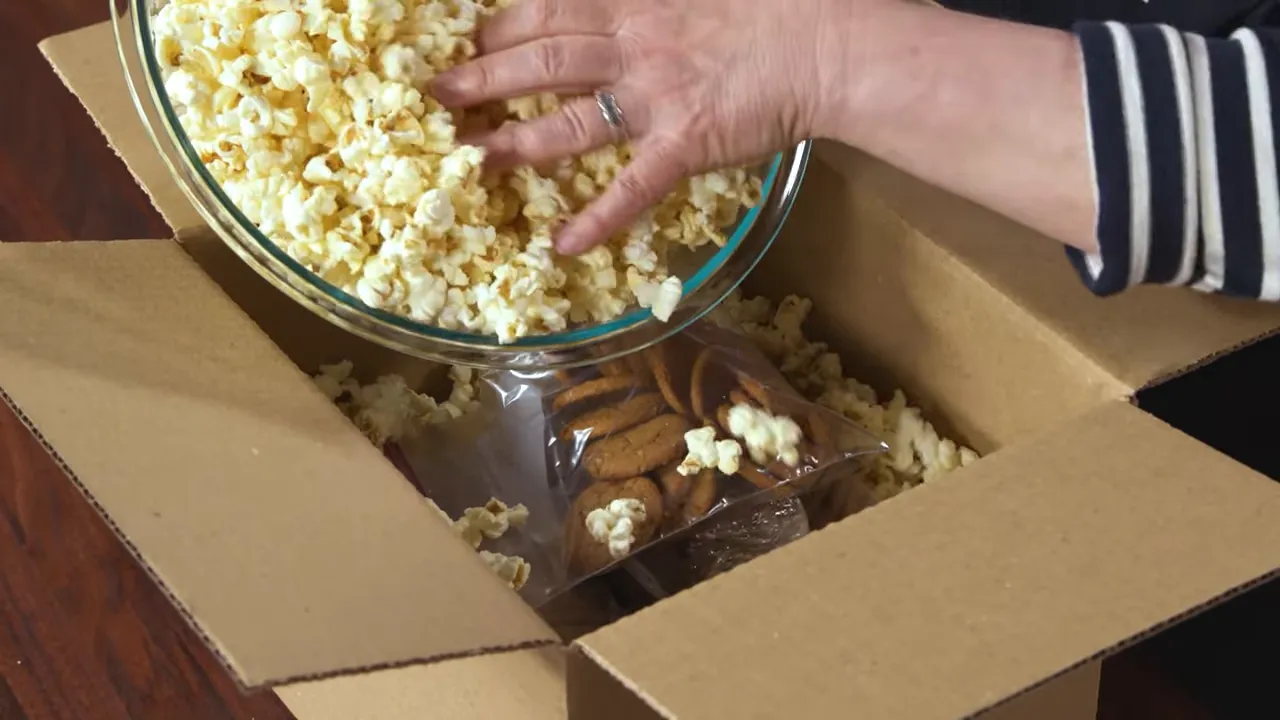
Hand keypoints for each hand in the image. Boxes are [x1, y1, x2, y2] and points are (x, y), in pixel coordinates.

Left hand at [431, 0, 856, 253]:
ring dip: (516, 141)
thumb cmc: (771, 2)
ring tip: (472, 162)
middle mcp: (633, 44)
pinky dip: (599, 217)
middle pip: (541, 60)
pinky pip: (632, 186)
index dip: (498, 26)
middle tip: (436, 100)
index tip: (463, 41)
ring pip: (570, 120)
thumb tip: (599, 6)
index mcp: (632, 0)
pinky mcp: (684, 145)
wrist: (826, 42)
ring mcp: (655, 98)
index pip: (547, 9)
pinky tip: (563, 245)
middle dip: (482, 78)